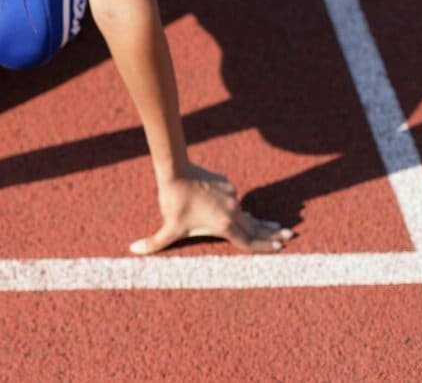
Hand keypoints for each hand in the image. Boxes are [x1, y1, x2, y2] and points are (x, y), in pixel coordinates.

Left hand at [129, 164, 293, 254]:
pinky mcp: (227, 185)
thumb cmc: (174, 201)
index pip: (249, 241)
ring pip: (247, 212)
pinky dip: (238, 207)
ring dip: (260, 220)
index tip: (279, 248)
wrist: (176, 170)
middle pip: (255, 226)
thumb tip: (132, 250)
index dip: (264, 246)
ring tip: (275, 225)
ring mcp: (233, 196)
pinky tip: (240, 210)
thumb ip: (154, 243)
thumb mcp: (167, 227)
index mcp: (225, 225)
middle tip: (289, 236)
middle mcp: (234, 211)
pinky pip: (235, 199)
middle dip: (272, 233)